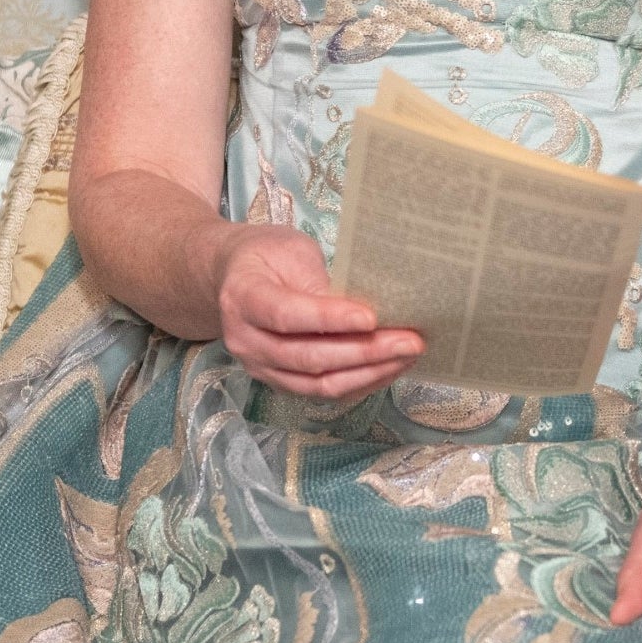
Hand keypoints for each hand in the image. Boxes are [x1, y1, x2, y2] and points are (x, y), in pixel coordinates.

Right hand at [212, 224, 422, 399]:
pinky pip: (323, 392)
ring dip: (369, 373)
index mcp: (243, 298)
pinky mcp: (280, 381)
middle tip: (410, 341)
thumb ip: (319, 280)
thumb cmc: (267, 256)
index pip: (288, 316)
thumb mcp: (291, 250)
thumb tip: (365, 312)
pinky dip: (360, 383)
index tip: (372, 317)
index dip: (330, 319)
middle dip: (365, 352)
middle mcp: (247, 340)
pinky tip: (390, 368)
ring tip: (408, 355)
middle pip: (309, 357)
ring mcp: (261, 367)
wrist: (231, 278)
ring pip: (319, 384)